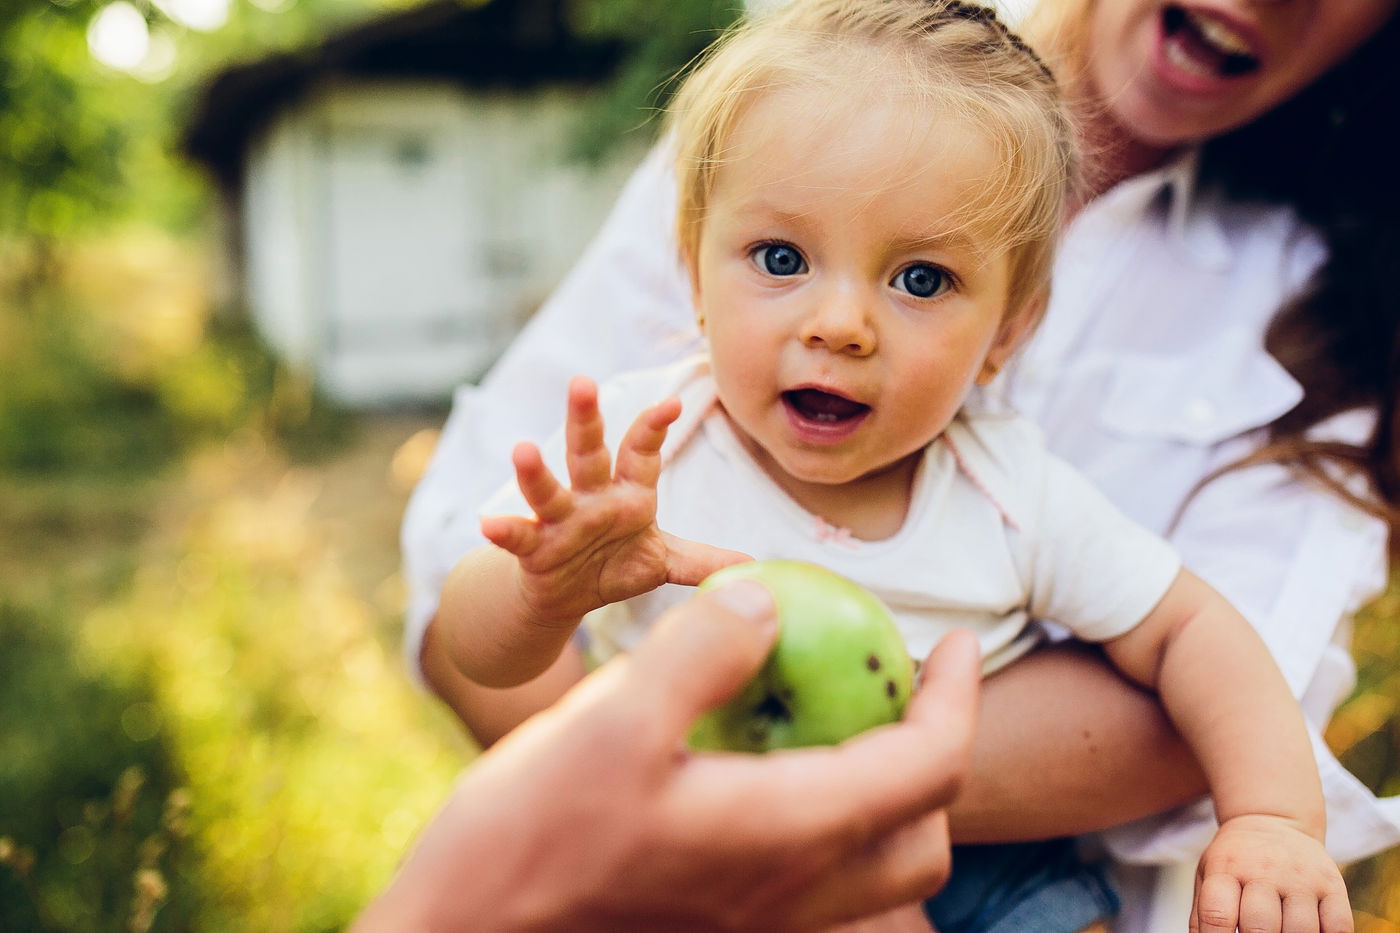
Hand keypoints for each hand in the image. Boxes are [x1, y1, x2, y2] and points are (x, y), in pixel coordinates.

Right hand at [356, 581, 981, 931]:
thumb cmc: (527, 839)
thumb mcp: (609, 720)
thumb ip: (700, 650)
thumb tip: (765, 598)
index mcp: (787, 837)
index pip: (927, 768)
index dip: (957, 697)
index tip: (955, 641)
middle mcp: (791, 897)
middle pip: (920, 840)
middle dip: (937, 758)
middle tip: (898, 689)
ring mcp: (755, 926)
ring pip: (872, 873)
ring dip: (885, 795)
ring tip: (835, 722)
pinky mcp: (716, 931)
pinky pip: (812, 883)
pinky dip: (824, 821)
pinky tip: (756, 768)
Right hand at [482, 375, 746, 625]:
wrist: (564, 595)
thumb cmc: (613, 563)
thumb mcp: (663, 562)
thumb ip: (704, 561)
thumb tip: (755, 566)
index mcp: (628, 492)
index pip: (641, 451)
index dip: (654, 427)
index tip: (672, 403)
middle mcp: (592, 496)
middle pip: (589, 452)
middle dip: (586, 419)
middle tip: (581, 383)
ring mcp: (560, 519)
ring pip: (549, 489)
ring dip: (535, 471)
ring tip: (522, 449)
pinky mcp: (534, 547)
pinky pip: (519, 536)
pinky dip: (503, 530)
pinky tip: (487, 523)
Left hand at [1191, 813, 1351, 932]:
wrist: (1271, 821)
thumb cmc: (1235, 861)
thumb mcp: (1208, 877)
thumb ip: (1202, 915)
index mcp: (1226, 869)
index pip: (1216, 914)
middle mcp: (1264, 871)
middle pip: (1260, 927)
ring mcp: (1301, 878)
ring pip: (1301, 931)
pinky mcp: (1332, 884)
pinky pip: (1338, 926)